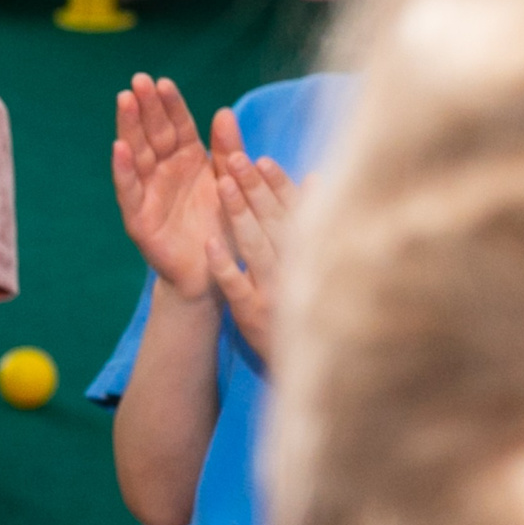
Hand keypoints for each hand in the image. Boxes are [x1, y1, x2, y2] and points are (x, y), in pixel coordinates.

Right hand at [112, 75, 230, 300]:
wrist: (216, 275)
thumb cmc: (223, 228)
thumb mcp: (231, 183)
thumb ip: (228, 150)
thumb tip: (223, 111)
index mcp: (187, 161)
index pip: (177, 126)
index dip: (169, 105)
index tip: (162, 81)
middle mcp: (163, 173)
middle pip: (152, 134)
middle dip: (145, 108)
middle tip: (137, 81)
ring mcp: (148, 194)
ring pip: (136, 155)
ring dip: (128, 128)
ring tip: (124, 102)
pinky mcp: (138, 220)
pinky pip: (129, 191)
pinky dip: (123, 170)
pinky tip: (119, 149)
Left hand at [206, 154, 296, 363]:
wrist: (311, 366)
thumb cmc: (310, 304)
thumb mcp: (314, 264)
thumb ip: (310, 223)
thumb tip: (314, 178)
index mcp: (312, 254)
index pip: (295, 212)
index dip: (278, 184)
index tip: (262, 158)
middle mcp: (298, 270)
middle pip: (275, 223)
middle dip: (255, 189)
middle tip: (235, 158)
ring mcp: (275, 292)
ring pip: (257, 248)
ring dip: (240, 216)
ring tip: (222, 185)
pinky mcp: (253, 315)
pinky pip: (237, 287)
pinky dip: (225, 265)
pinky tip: (209, 243)